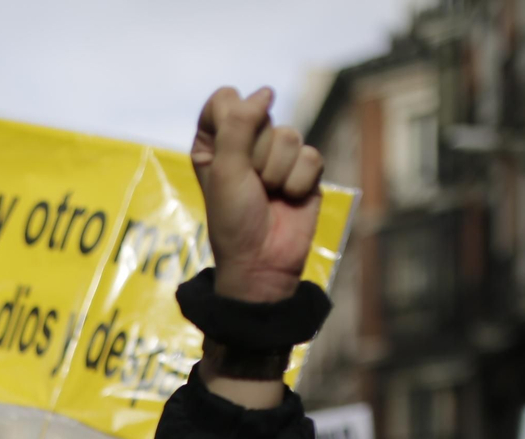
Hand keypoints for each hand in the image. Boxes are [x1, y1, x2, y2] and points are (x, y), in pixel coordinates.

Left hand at [190, 87, 324, 303]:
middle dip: (256, 153)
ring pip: (289, 135)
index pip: (225, 99)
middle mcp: (245, 142)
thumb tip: (266, 92)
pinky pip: (310, 156)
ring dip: (277, 172)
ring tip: (268, 195)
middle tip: (250, 184)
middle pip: (261, 114)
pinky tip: (289, 200)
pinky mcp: (304, 169)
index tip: (228, 154)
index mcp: (214, 140)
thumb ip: (239, 124)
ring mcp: (277, 155)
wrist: (262, 261)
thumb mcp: (225, 169)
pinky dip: (298, 182)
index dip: (231, 121)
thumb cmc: (233, 219)